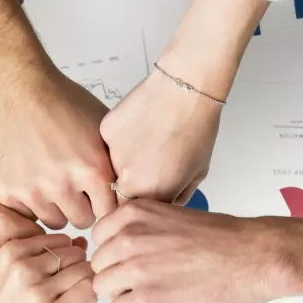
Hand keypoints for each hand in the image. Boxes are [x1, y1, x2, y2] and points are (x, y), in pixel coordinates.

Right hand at [0, 67, 116, 228]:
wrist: (18, 88)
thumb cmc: (61, 103)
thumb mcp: (102, 129)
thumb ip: (115, 164)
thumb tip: (131, 189)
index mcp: (92, 169)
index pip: (109, 213)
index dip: (104, 203)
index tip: (98, 195)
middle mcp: (62, 183)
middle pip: (82, 221)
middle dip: (81, 207)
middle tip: (74, 187)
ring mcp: (31, 189)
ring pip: (53, 221)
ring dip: (56, 206)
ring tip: (52, 180)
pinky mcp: (5, 190)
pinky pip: (26, 214)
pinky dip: (29, 202)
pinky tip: (31, 177)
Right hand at [0, 172, 44, 283]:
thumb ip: (18, 218)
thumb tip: (39, 235)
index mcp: (4, 221)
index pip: (41, 241)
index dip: (42, 242)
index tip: (43, 244)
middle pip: (27, 262)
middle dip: (29, 261)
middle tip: (29, 258)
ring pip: (6, 277)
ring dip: (9, 272)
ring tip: (6, 262)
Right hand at [0, 233, 95, 302]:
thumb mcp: (10, 277)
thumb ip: (44, 258)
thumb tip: (81, 242)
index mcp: (10, 252)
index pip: (61, 239)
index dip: (67, 257)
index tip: (57, 276)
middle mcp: (23, 268)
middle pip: (76, 254)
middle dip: (78, 271)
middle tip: (67, 292)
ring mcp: (38, 291)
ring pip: (85, 271)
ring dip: (85, 286)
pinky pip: (89, 292)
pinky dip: (88, 300)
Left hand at [91, 200, 285, 302]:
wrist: (253, 257)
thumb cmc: (223, 239)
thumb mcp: (170, 216)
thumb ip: (140, 228)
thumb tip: (120, 248)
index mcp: (133, 213)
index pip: (99, 238)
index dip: (116, 253)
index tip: (135, 259)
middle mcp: (128, 237)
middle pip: (98, 265)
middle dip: (118, 275)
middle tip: (148, 279)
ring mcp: (135, 268)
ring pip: (103, 289)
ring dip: (124, 294)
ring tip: (156, 291)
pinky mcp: (147, 299)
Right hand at [101, 0, 267, 204]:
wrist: (185, 89)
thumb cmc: (196, 127)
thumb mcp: (196, 173)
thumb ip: (176, 197)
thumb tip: (164, 206)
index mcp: (152, 194)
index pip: (135, 213)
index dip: (143, 203)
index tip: (150, 191)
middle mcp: (128, 180)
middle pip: (121, 193)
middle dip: (133, 184)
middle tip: (150, 162)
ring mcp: (112, 156)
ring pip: (112, 168)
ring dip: (125, 161)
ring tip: (148, 141)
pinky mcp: (105, 133)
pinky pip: (108, 145)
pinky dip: (120, 140)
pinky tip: (139, 126)